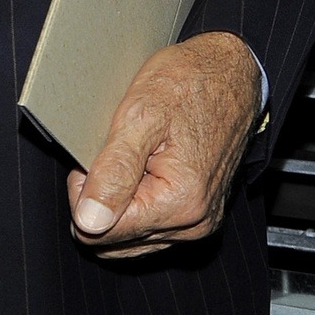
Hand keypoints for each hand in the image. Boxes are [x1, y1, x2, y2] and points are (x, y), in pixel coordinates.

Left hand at [67, 32, 261, 258]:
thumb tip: (89, 220)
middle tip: (110, 154)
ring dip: (118, 201)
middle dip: (100, 200)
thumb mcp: (141, 115)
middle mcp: (193, 223)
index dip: (84, 193)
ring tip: (130, 156)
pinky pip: (149, 226)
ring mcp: (198, 222)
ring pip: (129, 237)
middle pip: (112, 241)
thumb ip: (114, 170)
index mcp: (179, 203)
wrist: (230, 73)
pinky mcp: (198, 214)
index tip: (93, 158)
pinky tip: (143, 165)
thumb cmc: (190, 84)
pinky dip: (136, 200)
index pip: (99, 233)